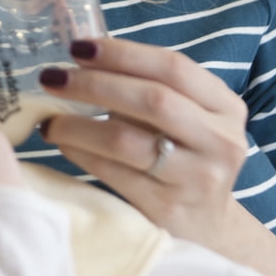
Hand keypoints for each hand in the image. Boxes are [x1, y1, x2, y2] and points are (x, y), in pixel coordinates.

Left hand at [40, 38, 275, 275]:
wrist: (207, 228)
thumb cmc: (183, 159)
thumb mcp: (186, 120)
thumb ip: (149, 89)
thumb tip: (82, 58)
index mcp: (225, 108)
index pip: (174, 68)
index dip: (124, 53)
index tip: (81, 47)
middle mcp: (219, 141)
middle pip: (152, 100)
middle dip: (95, 84)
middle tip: (53, 77)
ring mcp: (197, 179)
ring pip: (127, 140)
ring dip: (78, 124)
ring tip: (49, 119)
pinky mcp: (168, 209)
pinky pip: (113, 172)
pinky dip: (80, 153)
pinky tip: (62, 142)